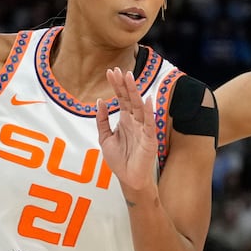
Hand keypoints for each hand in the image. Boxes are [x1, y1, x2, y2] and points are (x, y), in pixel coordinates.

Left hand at [95, 66, 156, 202]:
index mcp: (125, 120)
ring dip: (135, 92)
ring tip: (130, 78)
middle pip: (130, 99)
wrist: (128, 179)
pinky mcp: (149, 140)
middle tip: (118, 70)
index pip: (122, 99)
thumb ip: (102, 121)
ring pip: (139, 107)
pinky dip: (150, 112)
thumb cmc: (119, 160)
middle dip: (124, 85)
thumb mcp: (104, 138)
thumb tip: (100, 101)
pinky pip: (150, 124)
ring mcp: (143, 129)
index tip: (110, 72)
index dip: (116, 85)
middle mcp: (135, 122)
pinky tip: (148, 100)